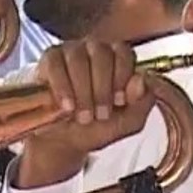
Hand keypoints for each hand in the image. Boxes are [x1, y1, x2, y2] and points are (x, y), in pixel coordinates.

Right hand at [15, 40, 155, 188]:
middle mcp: (94, 50)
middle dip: (102, 88)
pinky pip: (55, 64)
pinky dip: (62, 87)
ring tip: (82, 115)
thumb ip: (142, 103)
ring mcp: (70, 52)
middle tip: (100, 114)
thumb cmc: (95, 127)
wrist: (63, 142)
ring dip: (82, 90)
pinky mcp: (49, 60)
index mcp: (117, 61)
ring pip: (78, 58)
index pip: (124, 52)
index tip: (118, 101)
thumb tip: (141, 79)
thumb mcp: (127, 123)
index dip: (122, 76)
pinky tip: (66, 106)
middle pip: (102, 54)